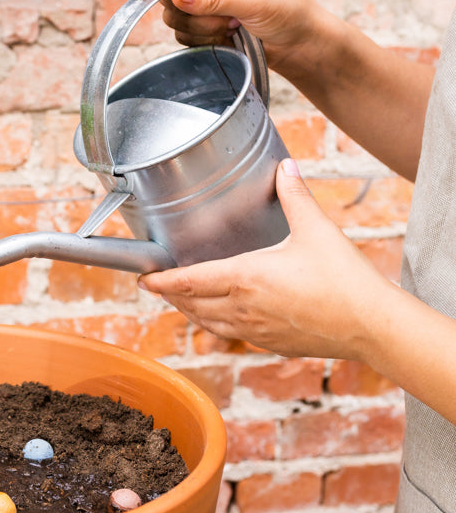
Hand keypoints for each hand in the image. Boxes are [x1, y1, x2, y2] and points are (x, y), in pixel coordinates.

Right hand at [137, 0, 315, 72]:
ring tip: (231, 27)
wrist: (297, 41)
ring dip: (199, 28)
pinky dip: (200, 39)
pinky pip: (182, 32)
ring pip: (174, 14)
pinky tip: (226, 37)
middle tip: (221, 19)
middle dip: (190, 10)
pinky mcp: (200, 20)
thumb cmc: (286, 10)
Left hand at [138, 159, 393, 360]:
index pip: (189, 281)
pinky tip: (220, 319)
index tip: (143, 278)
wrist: (369, 325)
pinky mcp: (270, 345)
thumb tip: (284, 167)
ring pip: (208, 324)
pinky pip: (231, 336)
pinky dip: (215, 326)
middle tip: (157, 286)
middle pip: (191, 305)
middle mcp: (243, 308)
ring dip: (190, 312)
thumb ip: (294, 196)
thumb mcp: (316, 229)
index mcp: (246, 278)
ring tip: (181, 301)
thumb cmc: (344, 279)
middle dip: (171, 296)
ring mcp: (255, 331)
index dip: (161, 281)